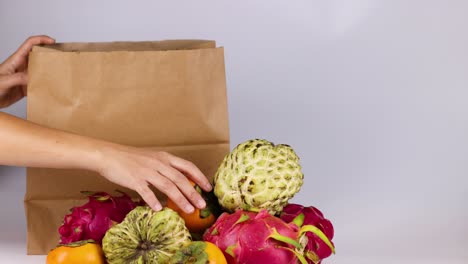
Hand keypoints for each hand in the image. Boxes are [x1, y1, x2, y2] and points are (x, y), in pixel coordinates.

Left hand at [0, 35, 54, 107]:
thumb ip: (17, 78)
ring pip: (40, 69)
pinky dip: (45, 84)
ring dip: (49, 69)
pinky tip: (50, 87)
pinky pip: (38, 83)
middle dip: (49, 53)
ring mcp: (24, 76)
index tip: (52, 41)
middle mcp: (22, 66)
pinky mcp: (26, 86)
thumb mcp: (4, 81)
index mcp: (16, 60)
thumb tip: (32, 77)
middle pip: (38, 55)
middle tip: (60, 56)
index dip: (41, 40)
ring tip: (59, 71)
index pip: (30, 44)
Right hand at [96, 144, 211, 213]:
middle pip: (180, 179)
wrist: (108, 155)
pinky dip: (153, 200)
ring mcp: (146, 170)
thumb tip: (179, 181)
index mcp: (164, 157)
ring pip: (168, 186)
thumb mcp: (152, 158)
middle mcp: (158, 163)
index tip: (208, 188)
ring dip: (180, 199)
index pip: (187, 166)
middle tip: (202, 205)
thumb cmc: (130, 158)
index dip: (199, 177)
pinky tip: (159, 209)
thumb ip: (165, 168)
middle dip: (193, 193)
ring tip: (189, 210)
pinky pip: (146, 191)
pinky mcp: (134, 179)